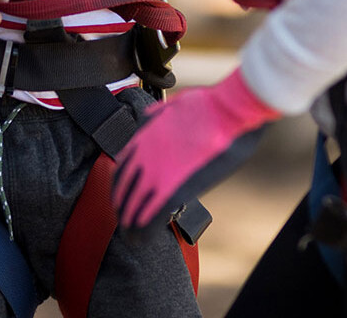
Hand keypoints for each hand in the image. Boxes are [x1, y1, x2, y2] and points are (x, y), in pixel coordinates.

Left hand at [112, 69, 279, 228]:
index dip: (120, 188)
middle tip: (126, 222)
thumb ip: (157, 115)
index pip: (119, 170)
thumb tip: (151, 117)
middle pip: (121, 192)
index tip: (123, 198)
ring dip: (130, 226)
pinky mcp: (172, 191)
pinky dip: (143, 234)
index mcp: (143, 137)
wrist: (227, 112)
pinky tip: (142, 241)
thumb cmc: (209, 106)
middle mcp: (142, 157)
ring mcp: (155, 175)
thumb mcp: (172, 105)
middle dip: (122, 209)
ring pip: (131, 209)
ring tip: (132, 238)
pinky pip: (148, 219)